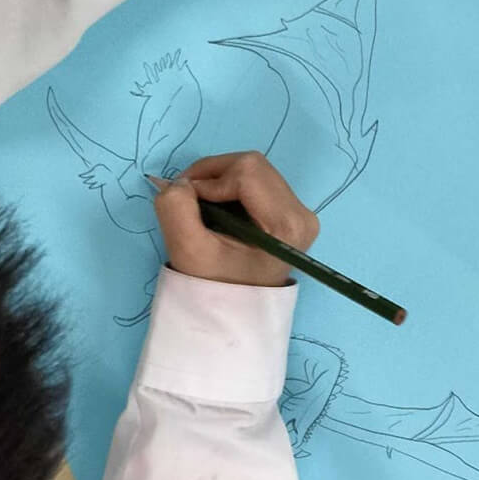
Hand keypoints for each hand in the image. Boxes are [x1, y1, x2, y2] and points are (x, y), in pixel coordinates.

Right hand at [151, 152, 318, 287]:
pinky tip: (218, 210)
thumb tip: (180, 183)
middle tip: (188, 197)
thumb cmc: (214, 288)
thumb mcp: (187, 251)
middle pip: (252, 165)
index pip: (246, 173)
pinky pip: (257, 180)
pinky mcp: (290, 211)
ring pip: (253, 169)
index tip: (186, 200)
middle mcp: (302, 214)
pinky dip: (231, 186)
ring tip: (202, 206)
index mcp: (287, 225)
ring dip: (221, 179)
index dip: (208, 180)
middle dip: (213, 175)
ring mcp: (299, 212)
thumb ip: (176, 209)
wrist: (235, 314)